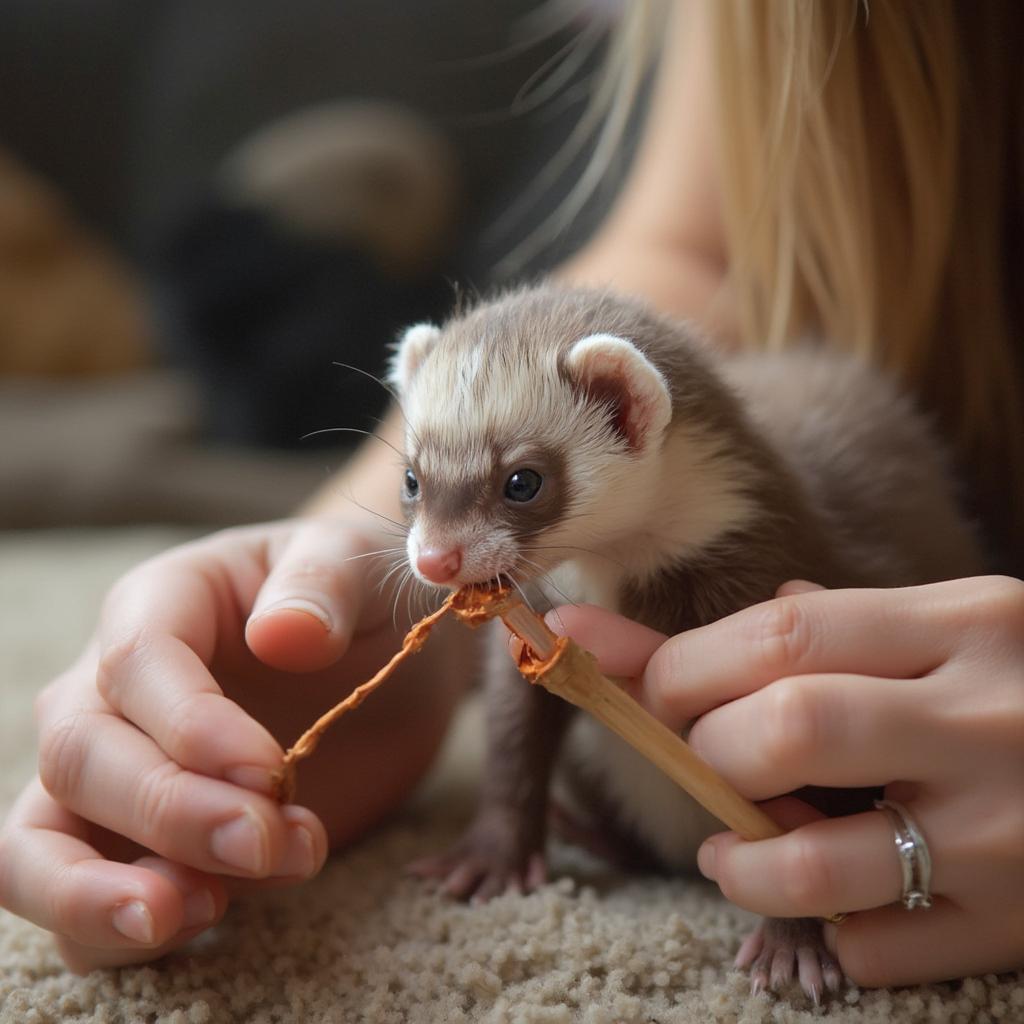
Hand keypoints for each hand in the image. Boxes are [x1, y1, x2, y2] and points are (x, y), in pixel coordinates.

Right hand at [0, 518, 466, 972]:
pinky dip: (124, 933)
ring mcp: (119, 776)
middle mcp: (115, 692)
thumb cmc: (359, 595)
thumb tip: (285, 634)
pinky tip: (211, 916)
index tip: (270, 771)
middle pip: (79, 757)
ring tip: (201, 910)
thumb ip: (325, 585)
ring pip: (36, 846)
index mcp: (161, 603)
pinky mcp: (146, 846)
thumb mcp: (357, 563)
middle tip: (262, 842)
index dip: (190, 726)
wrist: (380, 657)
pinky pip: (83, 907)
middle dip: (167, 812)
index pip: (135, 665)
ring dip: (98, 895)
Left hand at [550, 577, 1023, 986]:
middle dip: (702, 747)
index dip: (681, 663)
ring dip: (739, 859)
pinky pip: (873, 943)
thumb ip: (860, 625)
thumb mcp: (969, 629)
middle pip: (783, 728)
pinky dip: (825, 928)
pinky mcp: (1019, 926)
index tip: (640, 680)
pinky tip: (836, 900)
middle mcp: (989, 719)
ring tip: (728, 847)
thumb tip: (758, 613)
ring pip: (812, 858)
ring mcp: (1007, 831)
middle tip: (699, 755)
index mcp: (966, 624)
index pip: (781, 634)